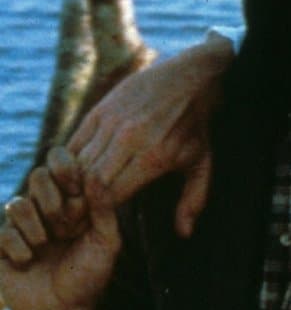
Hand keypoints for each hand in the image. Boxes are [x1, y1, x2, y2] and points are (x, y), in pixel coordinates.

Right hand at [0, 148, 119, 309]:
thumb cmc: (90, 276)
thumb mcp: (107, 242)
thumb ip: (104, 208)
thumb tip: (94, 173)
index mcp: (73, 202)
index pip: (63, 165)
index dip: (65, 168)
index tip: (75, 186)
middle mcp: (46, 209)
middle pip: (38, 176)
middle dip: (51, 198)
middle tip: (65, 225)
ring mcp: (22, 227)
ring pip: (17, 204)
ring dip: (35, 225)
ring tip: (47, 245)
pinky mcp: (2, 247)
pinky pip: (3, 232)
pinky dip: (18, 246)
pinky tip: (28, 261)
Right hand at [68, 35, 232, 237]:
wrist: (193, 75)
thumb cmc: (198, 125)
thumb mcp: (203, 162)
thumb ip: (194, 199)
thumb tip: (184, 234)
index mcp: (155, 156)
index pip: (109, 195)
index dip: (97, 215)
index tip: (95, 225)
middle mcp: (129, 139)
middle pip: (88, 182)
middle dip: (79, 204)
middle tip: (76, 219)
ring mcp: (112, 121)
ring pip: (76, 162)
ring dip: (70, 185)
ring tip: (72, 201)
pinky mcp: (100, 110)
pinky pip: (73, 142)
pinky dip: (68, 162)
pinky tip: (72, 175)